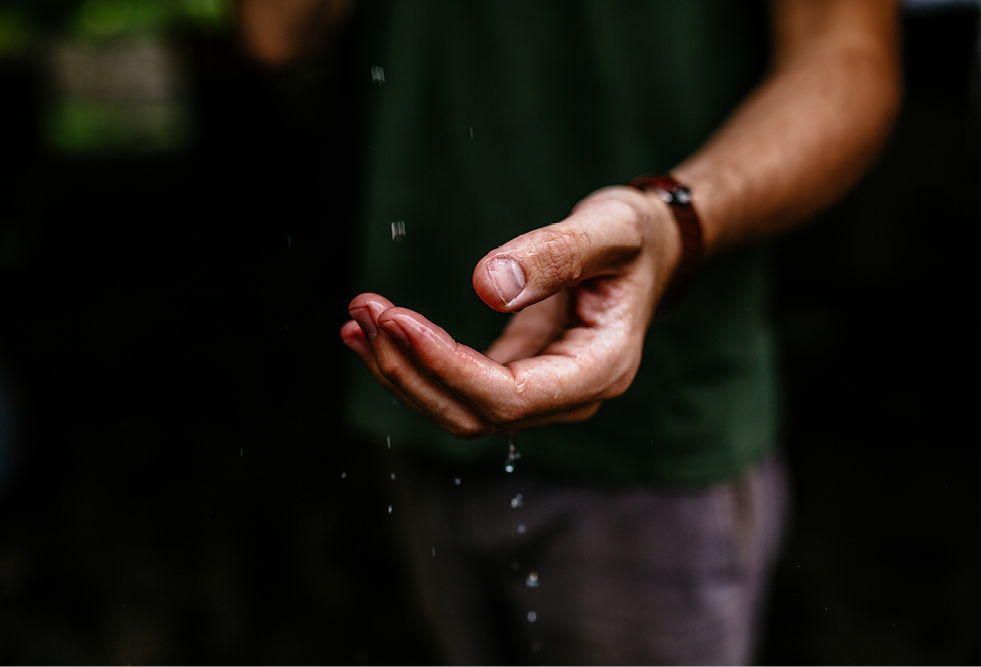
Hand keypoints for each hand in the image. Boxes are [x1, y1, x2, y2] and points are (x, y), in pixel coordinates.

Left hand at [340, 186, 680, 437]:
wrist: (650, 248)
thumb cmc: (636, 235)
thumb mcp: (609, 229)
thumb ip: (556, 254)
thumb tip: (486, 285)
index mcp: (600, 369)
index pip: (512, 396)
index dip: (448, 367)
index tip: (400, 322)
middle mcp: (571, 395)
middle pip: (475, 414)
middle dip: (411, 369)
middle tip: (365, 313)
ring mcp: (544, 393)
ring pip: (458, 409)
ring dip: (402, 370)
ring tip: (358, 319)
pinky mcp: (519, 376)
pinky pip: (459, 386)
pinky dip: (413, 362)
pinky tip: (377, 329)